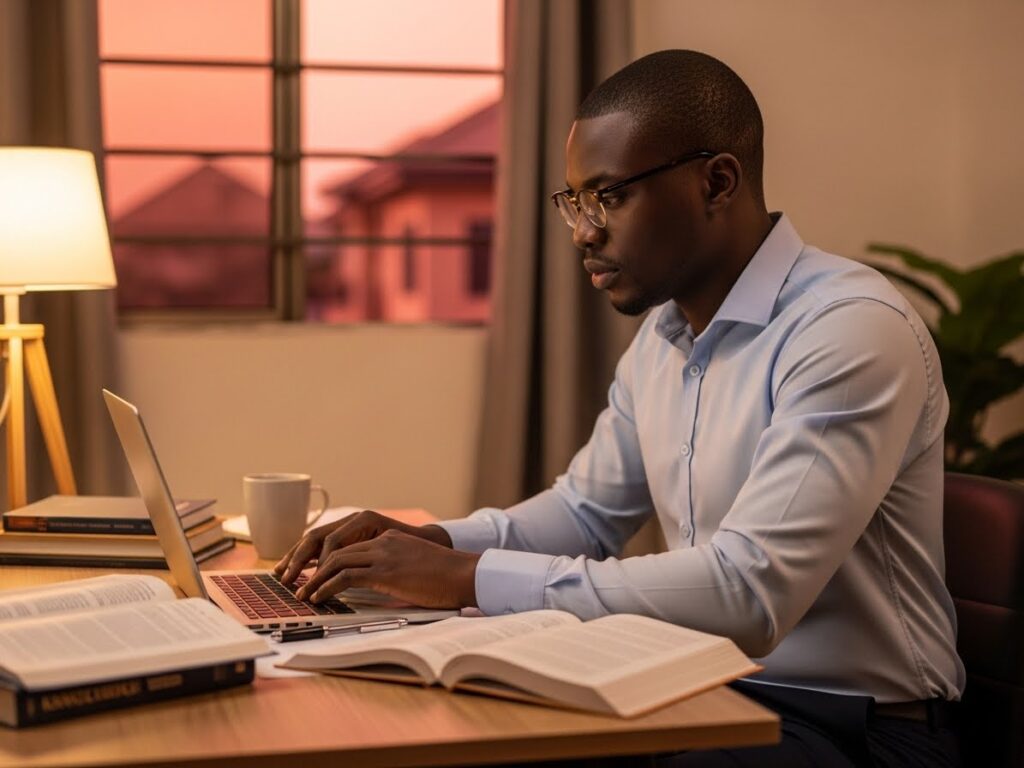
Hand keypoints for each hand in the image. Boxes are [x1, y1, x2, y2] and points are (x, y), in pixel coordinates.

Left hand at [292, 529, 479, 608]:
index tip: (307, 572)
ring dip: (313, 579)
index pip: (344, 543)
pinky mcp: (386, 571)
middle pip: (333, 547)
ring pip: (335, 561)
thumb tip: (371, 586)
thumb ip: (391, 568)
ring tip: (301, 594)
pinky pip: (346, 577)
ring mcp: (384, 554)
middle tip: (294, 582)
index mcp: (387, 537)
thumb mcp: (413, 565)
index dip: (321, 557)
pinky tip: (318, 598)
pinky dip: (327, 587)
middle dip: (308, 565)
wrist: (465, 574)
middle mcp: (382, 540)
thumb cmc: (445, 576)